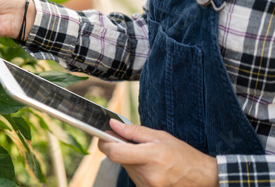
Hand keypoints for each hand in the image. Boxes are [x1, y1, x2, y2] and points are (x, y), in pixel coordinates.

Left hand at [98, 119, 218, 186]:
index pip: (116, 153)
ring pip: (126, 168)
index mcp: (151, 157)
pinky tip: (150, 166)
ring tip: (148, 156)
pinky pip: (133, 176)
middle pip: (119, 159)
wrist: (201, 177)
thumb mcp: (160, 136)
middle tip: (135, 143)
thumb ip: (133, 131)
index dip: (105, 143)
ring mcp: (147, 186)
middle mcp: (148, 175)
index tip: (104, 137)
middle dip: (121, 149)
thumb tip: (113, 126)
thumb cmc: (182, 154)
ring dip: (130, 160)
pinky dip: (136, 169)